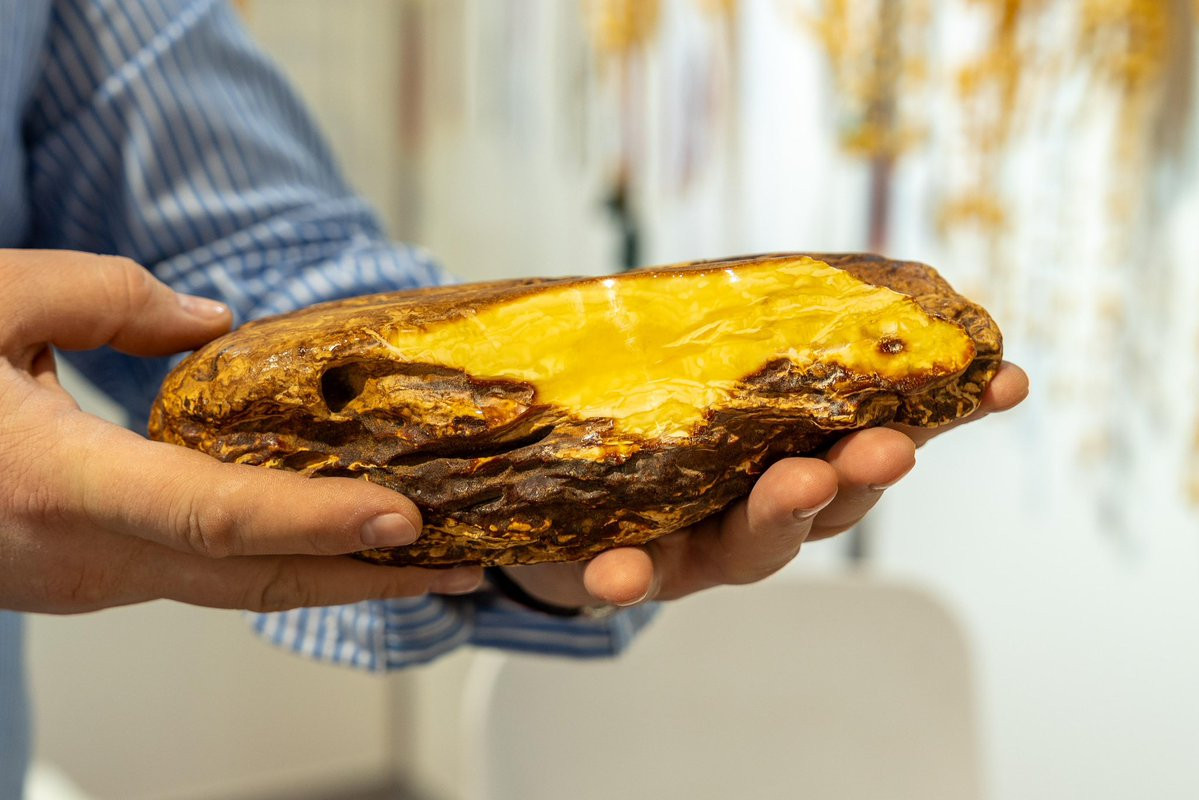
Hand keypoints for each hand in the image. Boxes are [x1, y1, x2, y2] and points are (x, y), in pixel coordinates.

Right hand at [0, 250, 481, 613]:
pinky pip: (204, 576)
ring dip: (336, 577)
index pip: (216, 519)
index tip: (408, 523)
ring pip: (234, 590)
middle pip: (253, 580)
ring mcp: (87, 581)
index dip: (318, 526)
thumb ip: (111, 299)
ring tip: (433, 558)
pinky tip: (336, 539)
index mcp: (55, 486)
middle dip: (371, 579)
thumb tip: (216, 323)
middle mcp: (81, 556)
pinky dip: (281, 562)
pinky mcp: (91, 577)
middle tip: (470, 561)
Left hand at [499, 361, 1029, 609]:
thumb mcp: (708, 376)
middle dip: (864, 470)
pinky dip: (628, 577)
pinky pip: (630, 579)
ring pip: (753, 544)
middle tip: (890, 445)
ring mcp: (697, 546)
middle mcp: (758, 509)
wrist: (557, 506)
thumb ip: (761, 337)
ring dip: (781, 516)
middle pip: (828, 498)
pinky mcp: (625, 569)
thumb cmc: (652, 431)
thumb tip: (841, 267)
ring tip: (799, 483)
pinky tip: (617, 571)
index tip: (1005, 380)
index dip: (942, 413)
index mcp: (792, 453)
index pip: (875, 430)